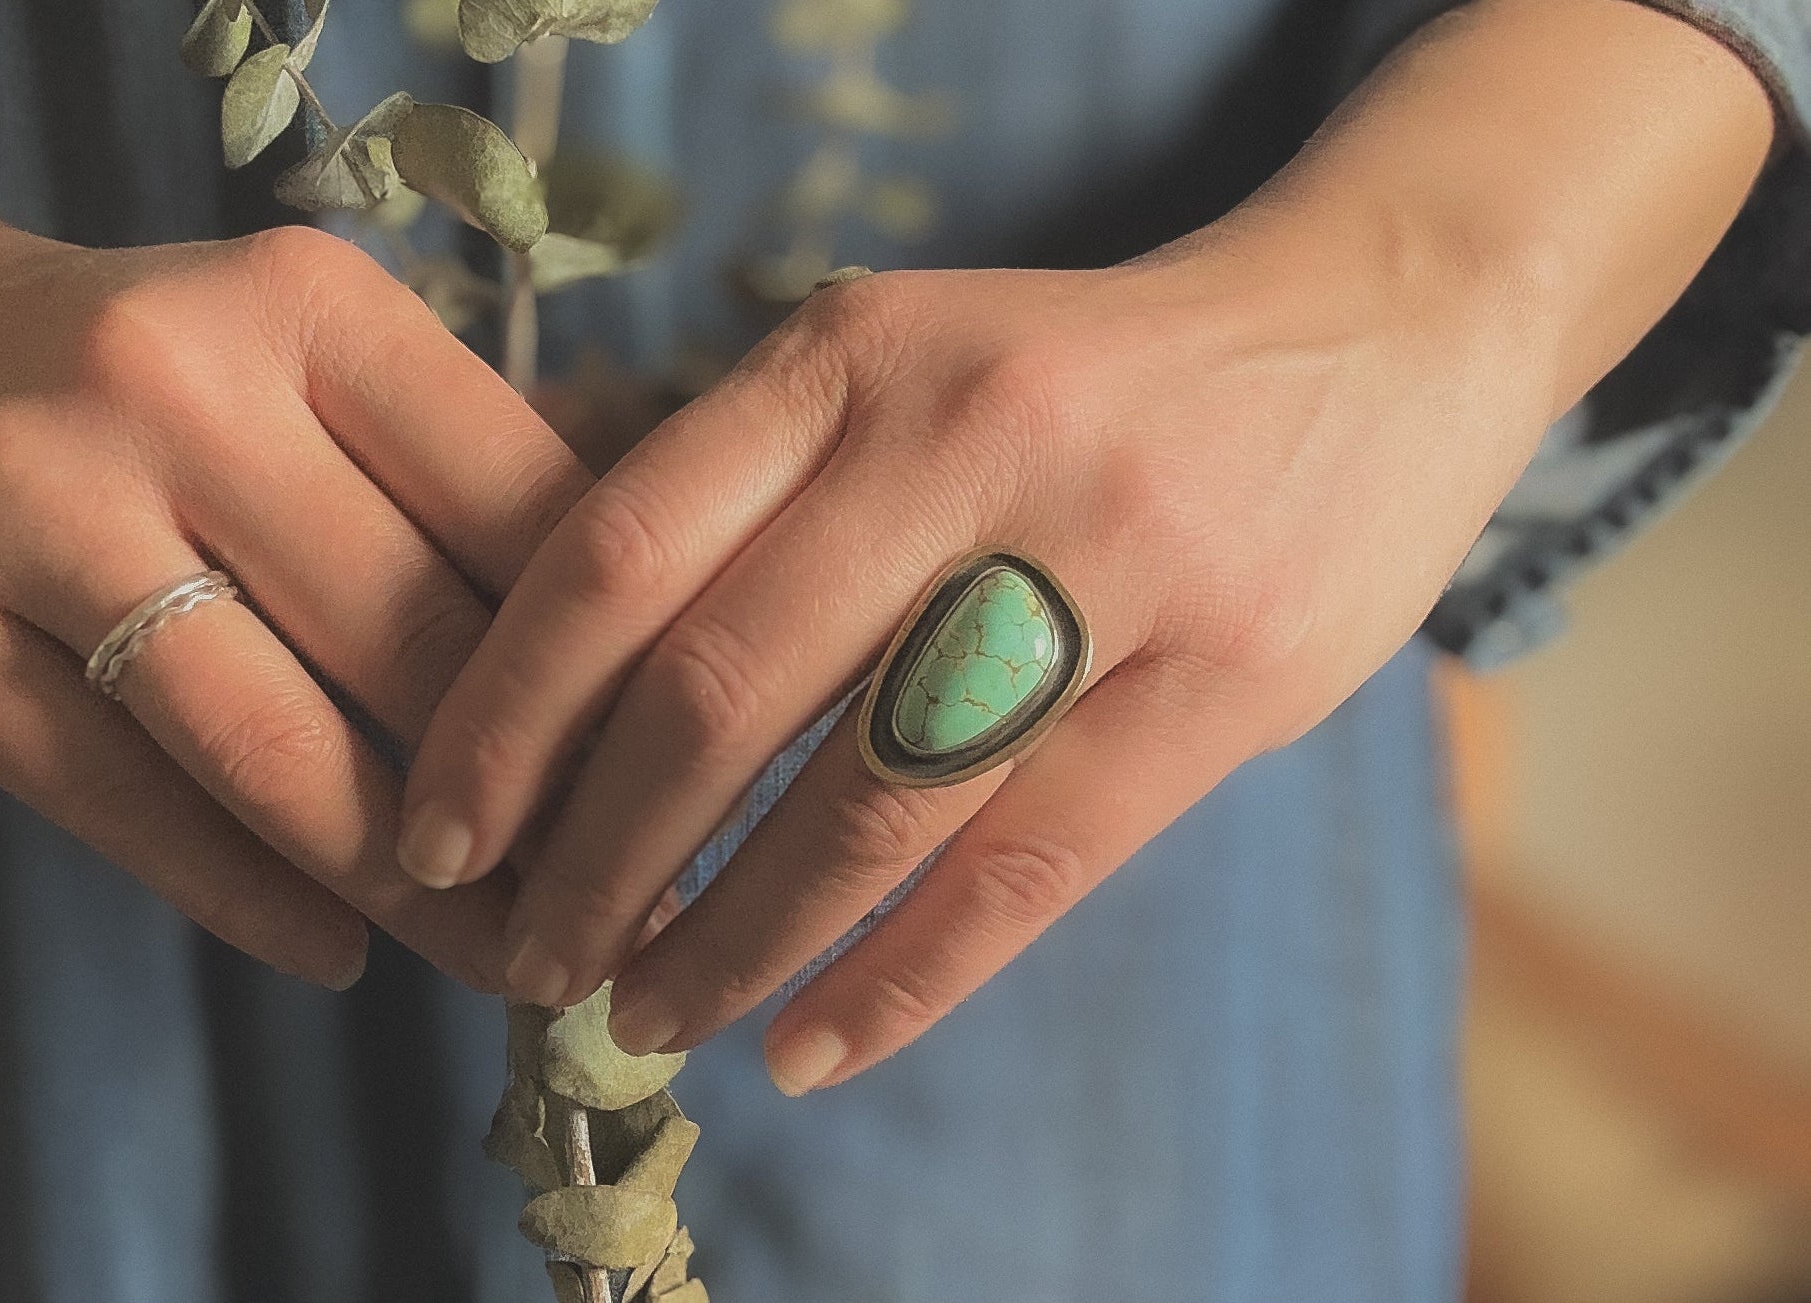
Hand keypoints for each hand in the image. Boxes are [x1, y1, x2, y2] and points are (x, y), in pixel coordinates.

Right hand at [0, 221, 589, 990]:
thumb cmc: (149, 378)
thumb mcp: (306, 362)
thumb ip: (450, 485)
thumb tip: (626, 694)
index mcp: (303, 299)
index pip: (515, 511)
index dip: (611, 667)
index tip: (671, 777)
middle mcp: (163, 377)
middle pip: (404, 637)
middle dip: (527, 804)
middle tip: (606, 906)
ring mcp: (21, 496)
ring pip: (265, 744)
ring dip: (403, 884)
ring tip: (493, 956)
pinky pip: (117, 801)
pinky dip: (247, 896)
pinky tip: (336, 948)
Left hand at [397, 0, 1771, 1089]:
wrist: (1373, 332)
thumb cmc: (1080, 374)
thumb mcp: (902, 355)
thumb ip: (751, 477)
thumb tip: (548, 659)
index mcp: (850, 354)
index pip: (619, 551)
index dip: (507, 714)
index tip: (440, 834)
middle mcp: (963, 438)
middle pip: (721, 693)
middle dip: (599, 858)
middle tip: (529, 962)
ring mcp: (1110, 557)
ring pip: (870, 805)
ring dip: (734, 943)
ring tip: (647, 1019)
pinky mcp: (1225, 679)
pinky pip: (1026, 868)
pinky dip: (900, 981)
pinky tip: (811, 1048)